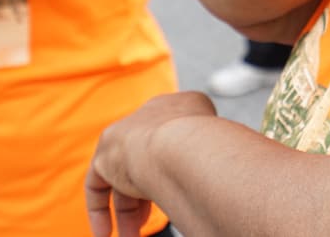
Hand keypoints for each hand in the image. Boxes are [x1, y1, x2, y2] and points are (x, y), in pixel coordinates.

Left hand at [85, 91, 215, 236]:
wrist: (185, 144)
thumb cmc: (215, 149)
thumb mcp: (222, 146)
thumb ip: (214, 159)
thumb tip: (231, 189)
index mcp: (185, 106)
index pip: (174, 135)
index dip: (174, 167)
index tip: (177, 189)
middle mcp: (153, 112)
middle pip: (147, 157)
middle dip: (149, 192)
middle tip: (150, 220)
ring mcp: (128, 131)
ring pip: (124, 177)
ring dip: (129, 212)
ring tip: (133, 236)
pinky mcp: (107, 153)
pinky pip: (98, 185)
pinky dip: (100, 211)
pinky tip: (105, 232)